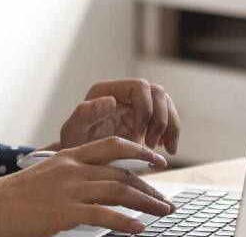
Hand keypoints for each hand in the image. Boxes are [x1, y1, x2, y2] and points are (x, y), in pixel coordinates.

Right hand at [0, 136, 174, 236]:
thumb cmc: (16, 195)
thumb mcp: (47, 175)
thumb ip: (72, 176)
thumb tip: (100, 189)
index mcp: (68, 156)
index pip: (112, 146)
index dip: (140, 151)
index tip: (158, 160)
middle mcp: (72, 169)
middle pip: (122, 173)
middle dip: (149, 187)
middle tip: (165, 201)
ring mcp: (70, 190)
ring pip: (120, 191)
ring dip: (146, 203)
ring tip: (162, 212)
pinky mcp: (66, 212)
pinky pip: (104, 215)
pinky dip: (126, 222)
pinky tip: (139, 229)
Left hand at [54, 79, 180, 153]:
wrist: (81, 159)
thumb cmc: (75, 144)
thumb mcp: (73, 132)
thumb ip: (85, 114)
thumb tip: (110, 100)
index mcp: (106, 90)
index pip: (140, 87)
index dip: (145, 111)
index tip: (137, 137)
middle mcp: (122, 93)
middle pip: (158, 93)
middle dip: (160, 120)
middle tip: (151, 145)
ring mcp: (135, 104)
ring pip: (166, 103)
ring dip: (169, 126)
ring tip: (163, 149)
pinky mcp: (145, 118)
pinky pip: (168, 118)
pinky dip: (172, 133)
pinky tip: (167, 149)